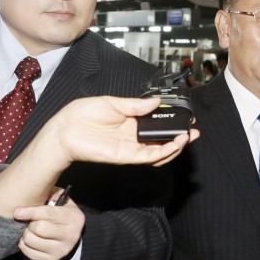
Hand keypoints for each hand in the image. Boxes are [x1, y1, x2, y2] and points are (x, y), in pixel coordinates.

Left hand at [12, 189, 84, 259]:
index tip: (17, 212)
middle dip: (30, 223)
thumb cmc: (62, 213)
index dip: (30, 212)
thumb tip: (28, 195)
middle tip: (32, 221)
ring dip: (26, 234)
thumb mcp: (60, 200)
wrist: (72, 237)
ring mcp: (62, 250)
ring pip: (31, 240)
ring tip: (31, 230)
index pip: (48, 214)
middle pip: (38, 228)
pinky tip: (31, 239)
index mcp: (74, 218)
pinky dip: (25, 244)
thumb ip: (48, 195)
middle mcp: (71, 235)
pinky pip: (28, 252)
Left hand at [50, 96, 199, 169]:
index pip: (156, 124)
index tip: (185, 117)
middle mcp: (132, 136)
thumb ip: (136, 105)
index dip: (172, 122)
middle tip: (193, 130)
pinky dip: (163, 152)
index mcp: (130, 121)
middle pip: (161, 140)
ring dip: (175, 146)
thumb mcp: (113, 103)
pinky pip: (148, 157)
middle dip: (180, 136)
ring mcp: (130, 147)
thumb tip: (156, 102)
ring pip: (158, 151)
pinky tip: (174, 144)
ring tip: (187, 137)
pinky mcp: (125, 156)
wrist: (65, 129)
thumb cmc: (83, 114)